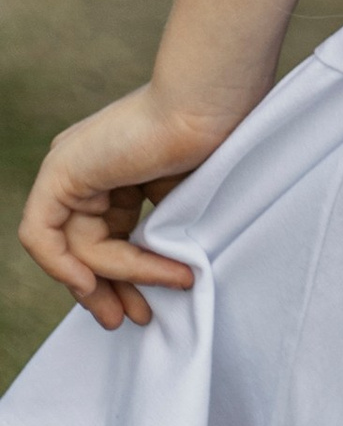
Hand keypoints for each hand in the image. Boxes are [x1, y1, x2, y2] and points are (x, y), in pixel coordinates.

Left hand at [17, 83, 247, 330]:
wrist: (213, 106)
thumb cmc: (215, 139)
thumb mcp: (183, 199)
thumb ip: (163, 232)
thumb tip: (172, 278)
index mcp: (112, 172)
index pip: (102, 239)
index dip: (123, 277)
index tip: (147, 305)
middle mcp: (84, 171)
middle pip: (83, 250)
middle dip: (109, 291)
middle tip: (136, 319)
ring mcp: (69, 170)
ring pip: (79, 249)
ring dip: (121, 276)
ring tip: (173, 282)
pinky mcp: (60, 173)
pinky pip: (42, 235)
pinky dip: (62, 266)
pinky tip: (92, 284)